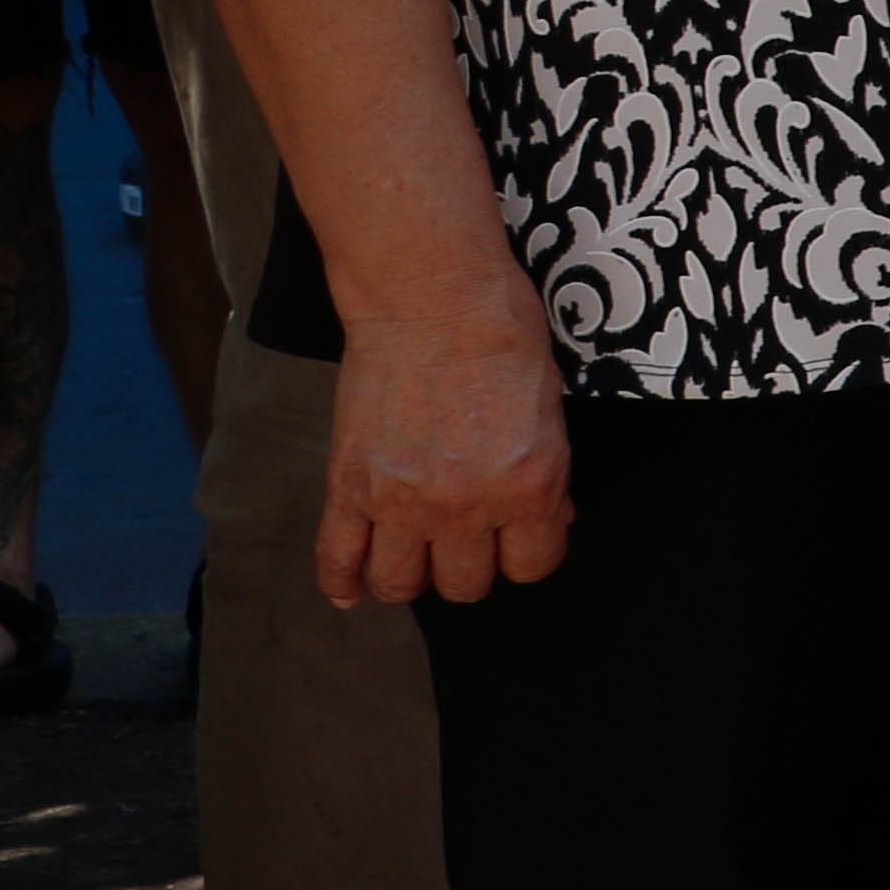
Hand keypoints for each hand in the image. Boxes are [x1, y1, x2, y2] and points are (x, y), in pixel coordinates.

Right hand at [314, 290, 572, 607]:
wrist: (430, 298)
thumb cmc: (501, 338)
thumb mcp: (551, 412)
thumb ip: (547, 477)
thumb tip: (549, 518)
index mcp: (527, 487)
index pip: (532, 566)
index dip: (529, 553)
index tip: (521, 539)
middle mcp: (464, 507)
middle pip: (464, 584)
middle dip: (470, 566)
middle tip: (468, 540)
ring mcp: (399, 501)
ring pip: (399, 584)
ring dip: (410, 577)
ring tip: (416, 557)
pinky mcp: (349, 486)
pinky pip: (337, 557)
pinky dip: (341, 581)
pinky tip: (351, 590)